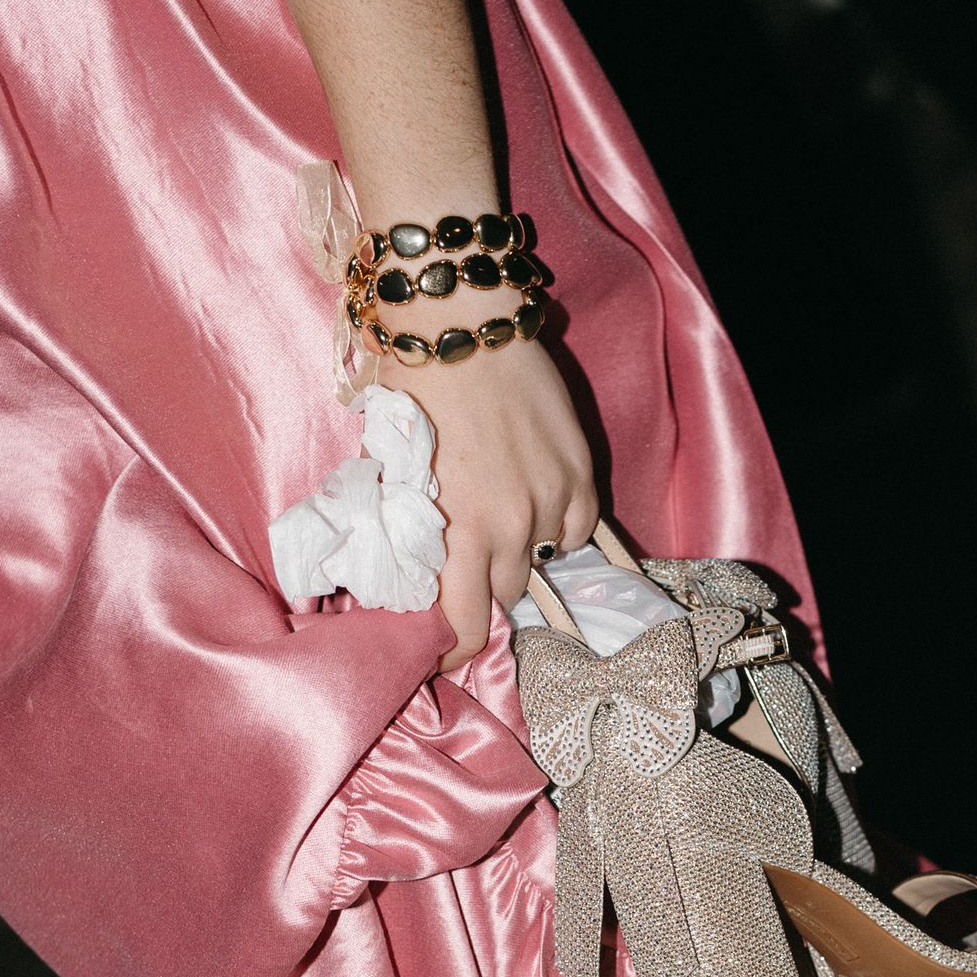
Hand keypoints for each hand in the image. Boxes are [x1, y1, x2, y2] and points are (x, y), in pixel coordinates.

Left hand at [409, 341, 599, 672]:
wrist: (459, 322)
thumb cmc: (412, 387)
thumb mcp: (397, 471)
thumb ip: (415, 525)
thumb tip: (420, 566)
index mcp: (456, 532)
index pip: (468, 627)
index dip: (454, 653)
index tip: (441, 654)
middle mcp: (510, 526)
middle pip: (506, 595)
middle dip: (484, 590)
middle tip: (466, 566)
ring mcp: (551, 498)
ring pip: (542, 561)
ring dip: (521, 555)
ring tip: (501, 524)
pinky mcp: (580, 469)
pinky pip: (578, 527)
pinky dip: (559, 527)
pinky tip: (538, 506)